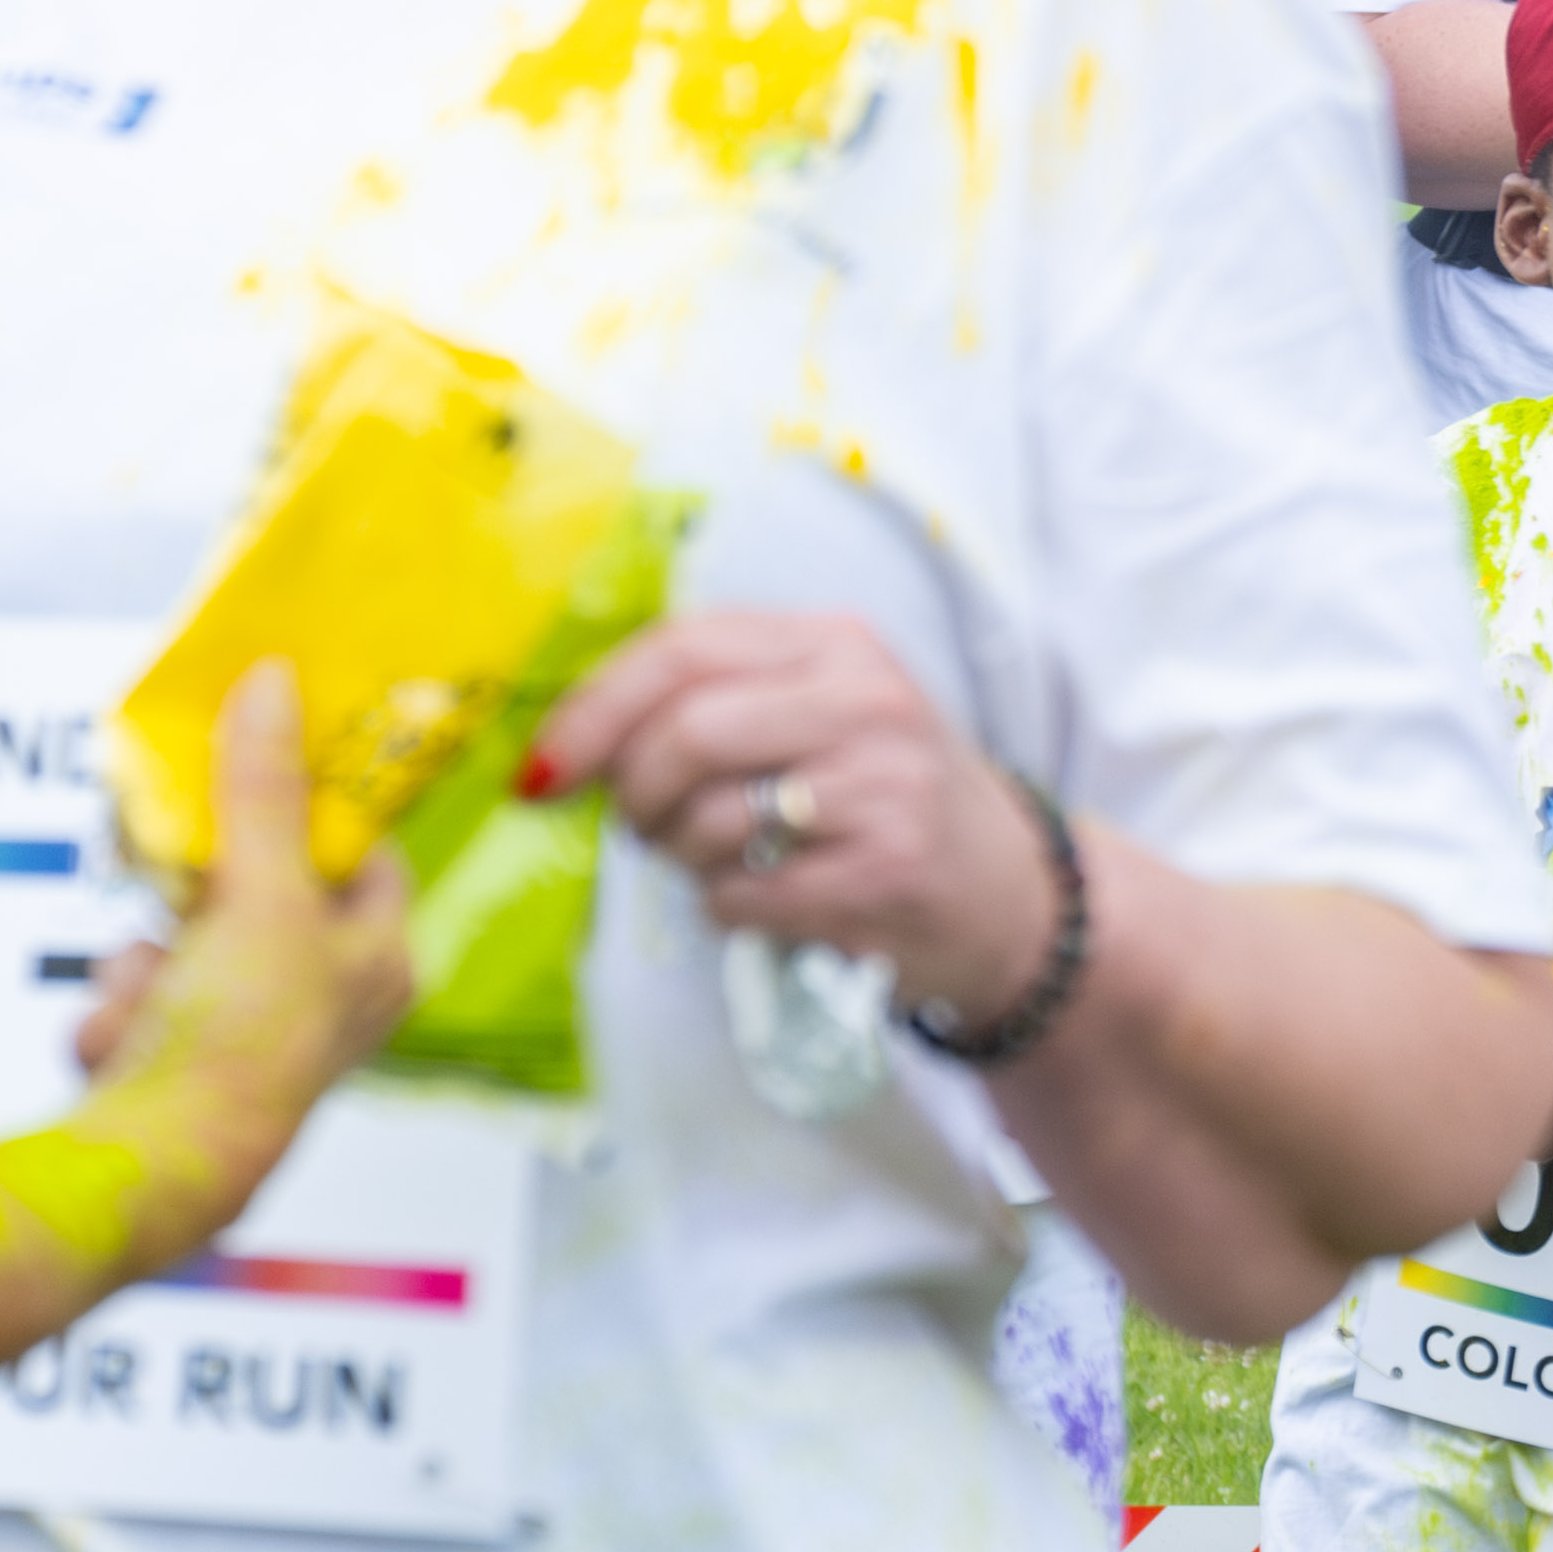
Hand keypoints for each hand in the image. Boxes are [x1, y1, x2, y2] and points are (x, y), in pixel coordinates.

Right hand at [76, 664, 415, 1163]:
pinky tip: (120, 1046)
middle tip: (174, 907)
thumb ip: (262, 788)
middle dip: (191, 909)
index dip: (305, 815)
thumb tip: (274, 683)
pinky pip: (134, 1006)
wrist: (151, 1175)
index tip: (251, 774)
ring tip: (147, 1004)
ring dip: (143, 970)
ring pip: (177, 952)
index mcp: (380, 963)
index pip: (356, 854)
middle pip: (250, 898)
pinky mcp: (176, 1078)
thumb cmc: (241, 1043)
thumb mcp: (261, 895)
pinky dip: (117, 1019)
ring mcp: (249, 1044)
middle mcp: (325, 1005)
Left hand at [528, 610, 1060, 1028]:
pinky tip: (769, 900)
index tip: (542, 770)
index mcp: (839, 643)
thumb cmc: (885, 800)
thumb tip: (563, 748)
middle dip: (634, 794)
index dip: (593, 711)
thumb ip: (716, 701)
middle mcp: (868, 701)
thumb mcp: (822, 714)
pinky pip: (741, 895)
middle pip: (686, 732)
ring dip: (682, 858)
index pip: (683, 650)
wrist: (1010, 896)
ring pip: (706, 820)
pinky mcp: (885, 872)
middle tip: (641, 826)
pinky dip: (727, 908)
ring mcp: (883, 786)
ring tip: (722, 861)